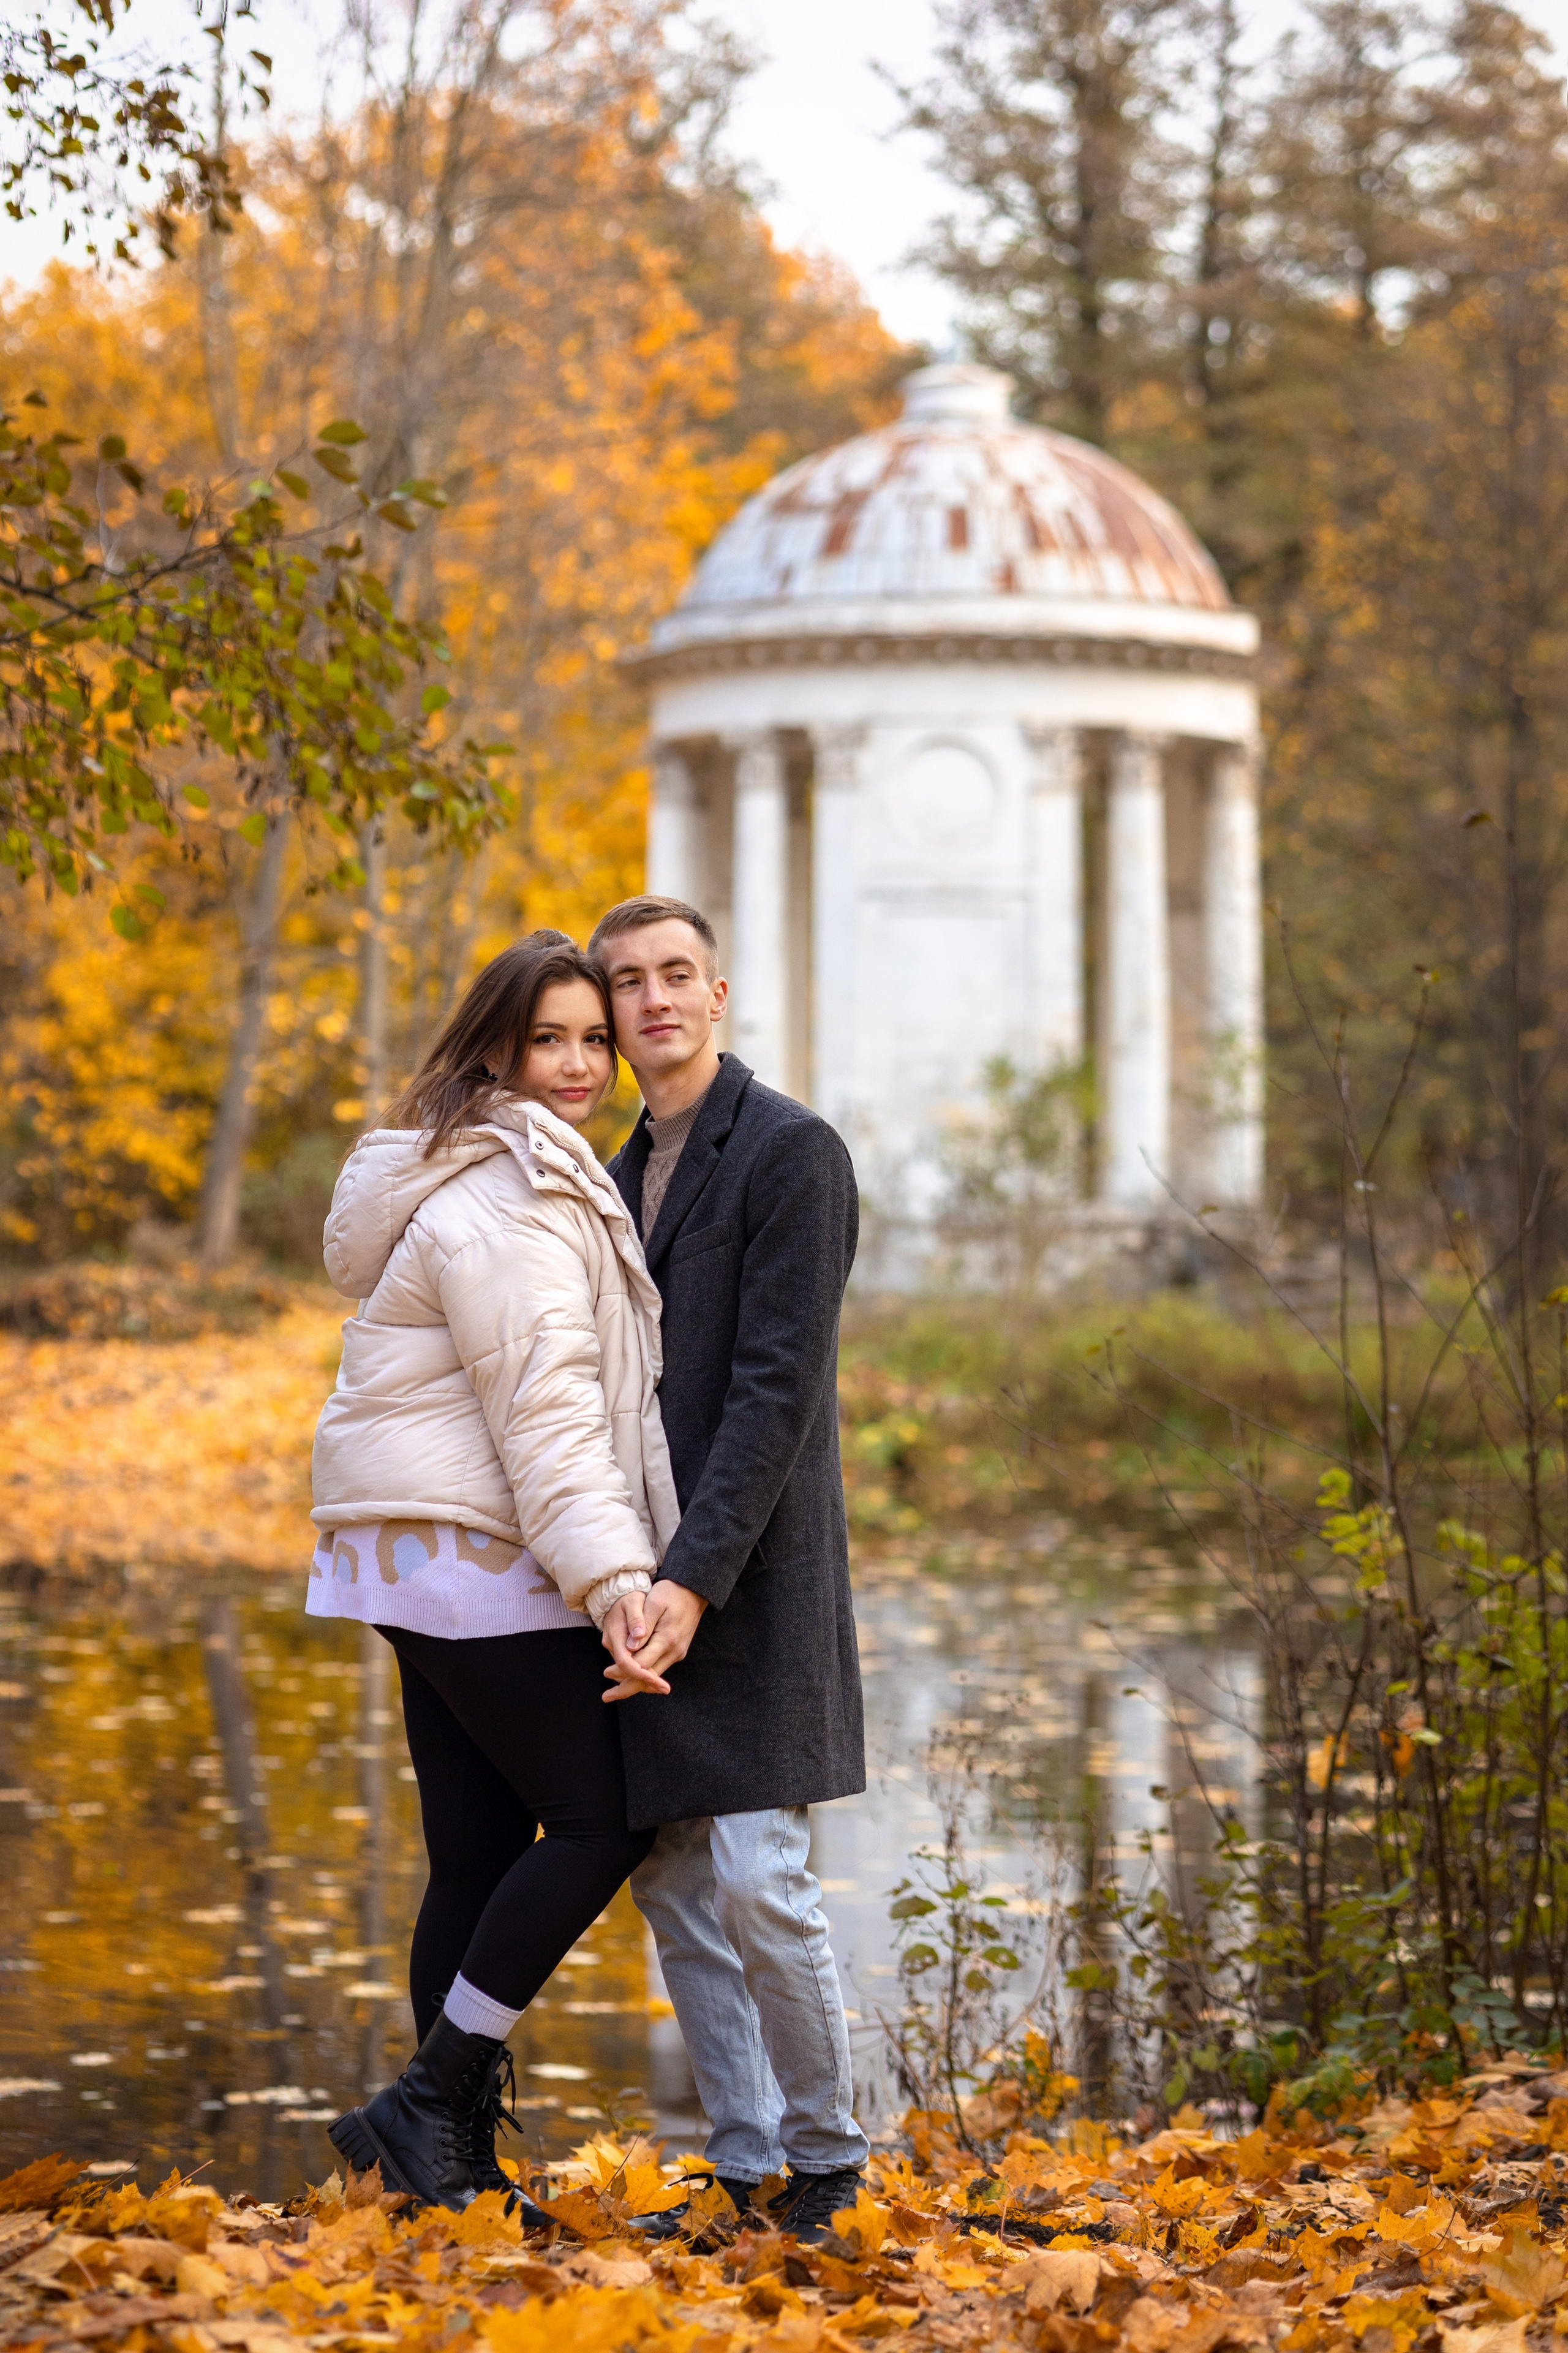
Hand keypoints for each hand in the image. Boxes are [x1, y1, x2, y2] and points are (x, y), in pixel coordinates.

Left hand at [602, 1580, 706, 1702]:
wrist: (694, 1591)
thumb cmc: (671, 1593)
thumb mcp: (654, 1603)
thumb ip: (642, 1626)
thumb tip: (629, 1648)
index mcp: (667, 1639)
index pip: (642, 1665)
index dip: (623, 1670)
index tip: (606, 1672)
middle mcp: (674, 1651)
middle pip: (648, 1678)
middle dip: (626, 1688)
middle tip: (606, 1696)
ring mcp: (677, 1653)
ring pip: (653, 1676)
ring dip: (634, 1683)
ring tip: (614, 1690)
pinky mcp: (677, 1651)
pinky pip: (658, 1668)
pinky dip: (644, 1675)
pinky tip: (631, 1677)